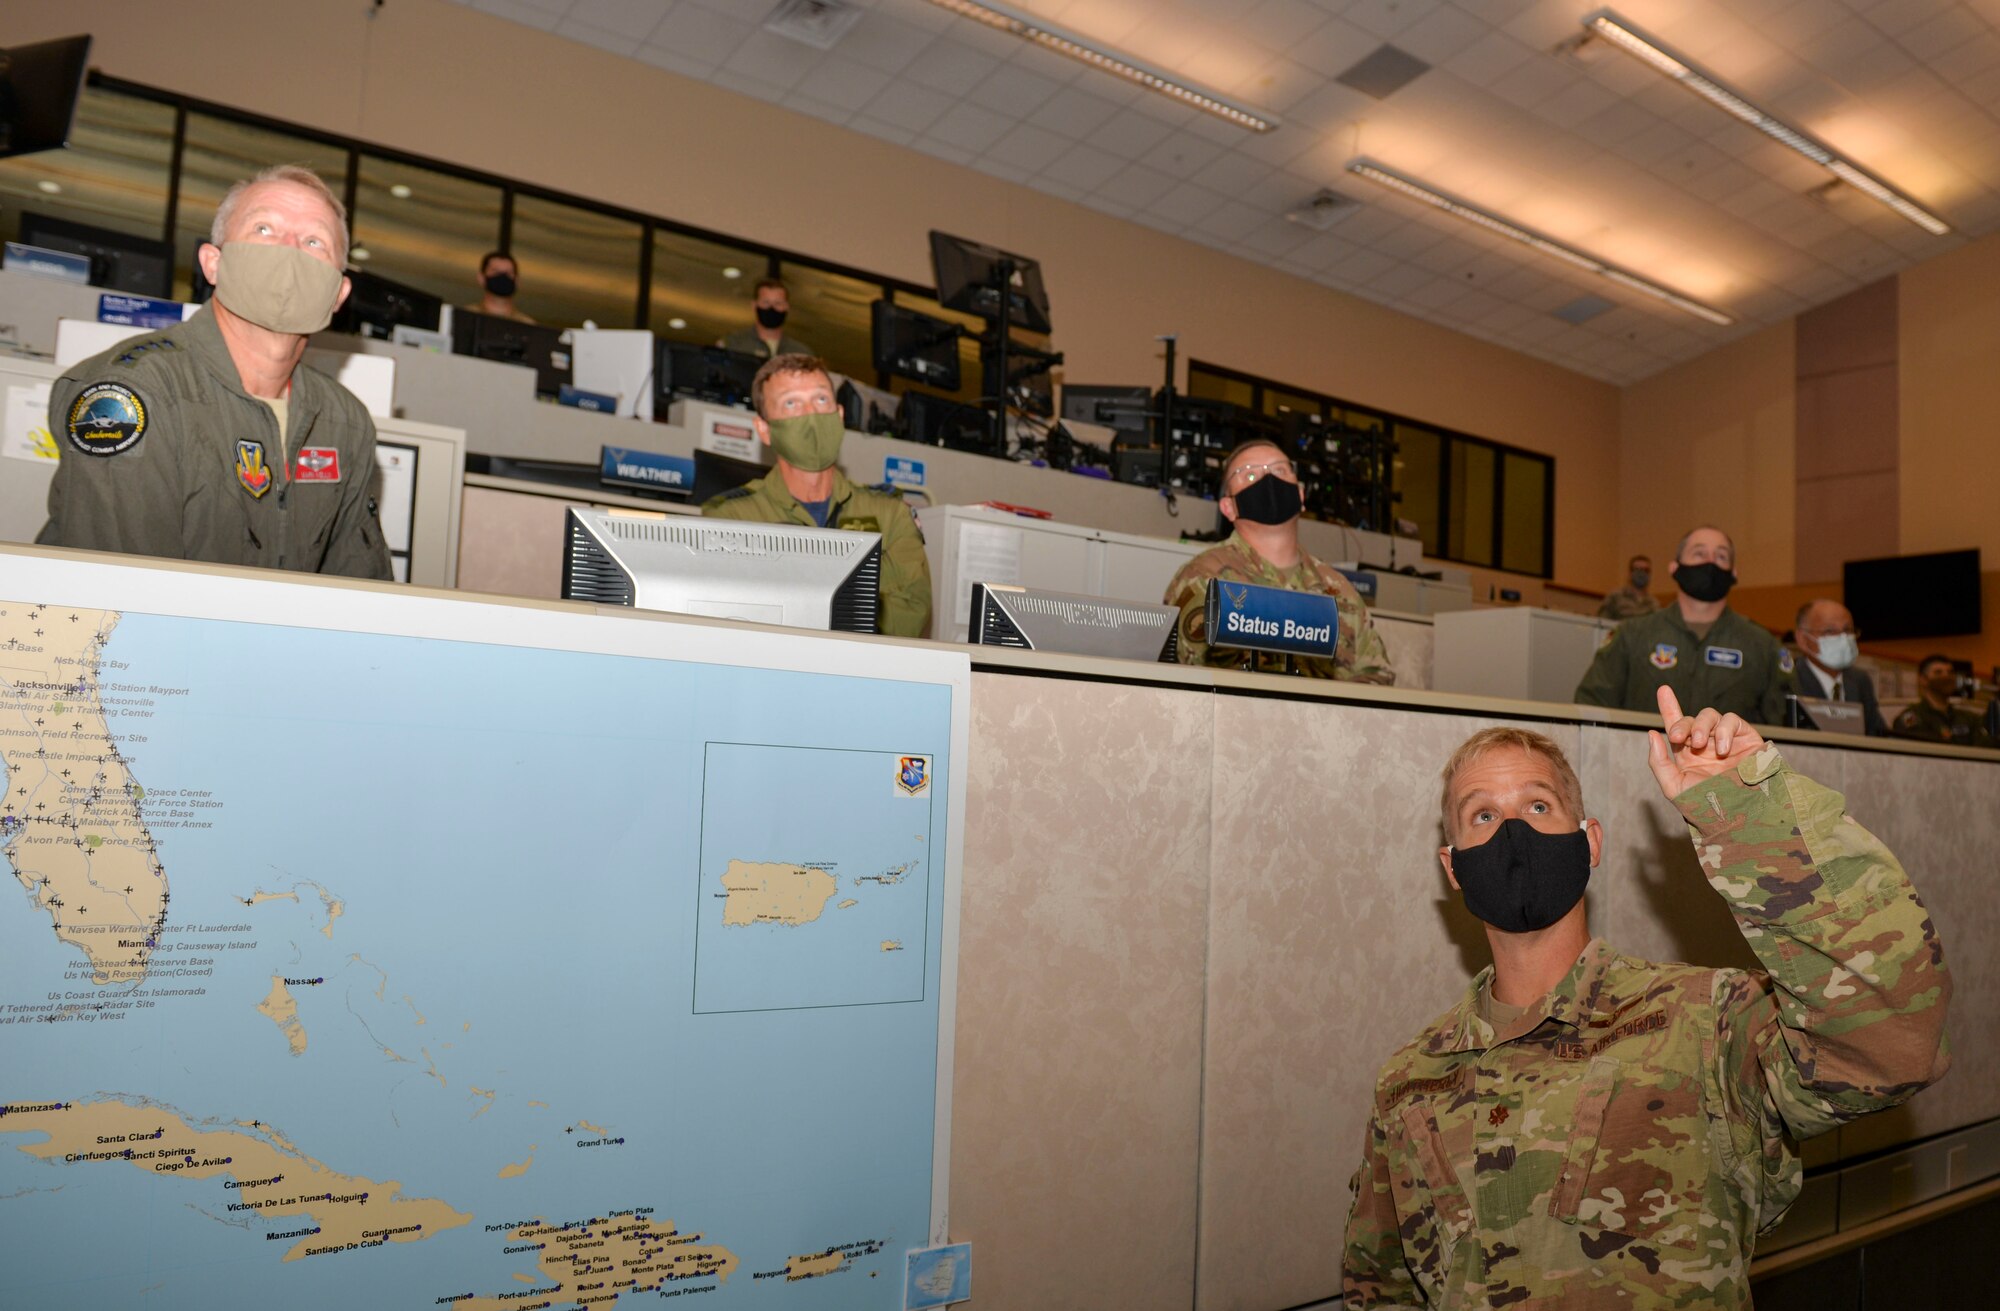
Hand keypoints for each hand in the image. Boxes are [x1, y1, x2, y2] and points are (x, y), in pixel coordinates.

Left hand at [1646, 686, 1764, 798]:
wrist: (1741, 813)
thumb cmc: (1709, 805)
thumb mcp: (1674, 787)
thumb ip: (1658, 762)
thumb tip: (1652, 734)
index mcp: (1688, 754)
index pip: (1676, 725)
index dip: (1669, 706)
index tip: (1663, 690)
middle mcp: (1706, 744)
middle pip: (1690, 719)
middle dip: (1682, 724)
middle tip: (1679, 738)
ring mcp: (1726, 740)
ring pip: (1709, 715)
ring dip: (1700, 726)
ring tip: (1701, 745)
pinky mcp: (1745, 738)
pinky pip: (1731, 720)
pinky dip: (1723, 731)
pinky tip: (1722, 750)